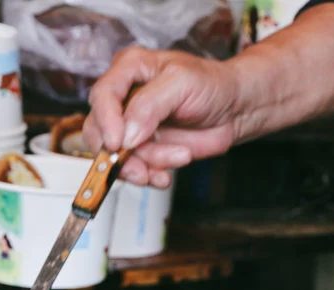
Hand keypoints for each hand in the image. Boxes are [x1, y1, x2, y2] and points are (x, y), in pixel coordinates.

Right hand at [83, 47, 240, 187]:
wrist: (235, 109)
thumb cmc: (212, 84)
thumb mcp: (182, 82)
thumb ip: (149, 105)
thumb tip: (126, 135)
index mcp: (128, 70)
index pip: (102, 96)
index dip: (106, 122)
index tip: (117, 143)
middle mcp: (123, 98)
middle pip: (99, 130)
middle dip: (120, 153)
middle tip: (140, 166)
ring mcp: (130, 126)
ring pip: (115, 155)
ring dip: (143, 166)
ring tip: (177, 158)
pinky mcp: (141, 149)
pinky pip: (132, 169)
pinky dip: (149, 176)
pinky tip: (165, 173)